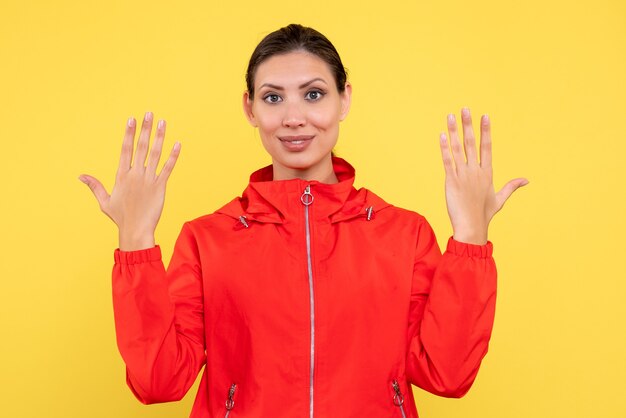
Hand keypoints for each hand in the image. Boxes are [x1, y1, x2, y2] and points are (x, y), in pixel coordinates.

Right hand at [79, 112, 180, 249]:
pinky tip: (178, 144)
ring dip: (159, 137)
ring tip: (162, 122)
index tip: (131, 119)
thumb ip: (95, 186)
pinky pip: (168, 168)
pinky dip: (173, 156)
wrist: (136, 231)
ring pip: (155, 154)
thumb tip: (80, 176)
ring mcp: (149, 180)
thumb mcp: (104, 201)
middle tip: (148, 113)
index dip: (128, 133)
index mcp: (121, 175)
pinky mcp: (161, 187)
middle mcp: (135, 175)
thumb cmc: (121, 218)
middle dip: (144, 129)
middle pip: (140, 147)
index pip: (125, 149)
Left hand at [439, 108, 527, 244]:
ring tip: (451, 116)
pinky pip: (447, 161)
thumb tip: (527, 180)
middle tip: (465, 108)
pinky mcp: (450, 181)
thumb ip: (511, 186)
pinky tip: (442, 135)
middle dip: (468, 125)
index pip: (487, 147)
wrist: (471, 227)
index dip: (485, 131)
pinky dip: (444, 148)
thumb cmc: (484, 214)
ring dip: (453, 131)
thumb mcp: (500, 199)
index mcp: (487, 173)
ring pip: (457, 149)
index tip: (485, 116)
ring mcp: (462, 175)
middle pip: (471, 143)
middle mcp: (475, 171)